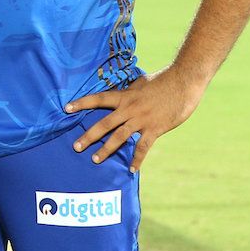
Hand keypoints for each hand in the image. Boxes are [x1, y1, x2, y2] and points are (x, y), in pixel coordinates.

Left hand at [65, 67, 207, 172]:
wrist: (183, 82)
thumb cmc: (163, 80)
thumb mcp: (140, 83)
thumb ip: (129, 91)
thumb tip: (121, 92)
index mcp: (125, 96)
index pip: (98, 99)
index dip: (82, 103)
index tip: (66, 108)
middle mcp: (129, 109)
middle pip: (104, 124)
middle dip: (89, 136)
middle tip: (75, 147)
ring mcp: (141, 120)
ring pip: (119, 137)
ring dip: (106, 149)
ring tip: (94, 159)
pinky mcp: (155, 129)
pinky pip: (143, 147)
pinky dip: (137, 159)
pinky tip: (131, 170)